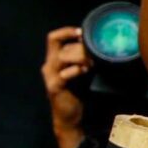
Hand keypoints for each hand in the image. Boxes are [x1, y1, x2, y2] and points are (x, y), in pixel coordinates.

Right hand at [42, 26, 88, 143]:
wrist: (69, 116)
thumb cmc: (76, 92)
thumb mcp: (79, 72)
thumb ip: (83, 59)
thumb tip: (99, 46)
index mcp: (53, 60)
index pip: (53, 38)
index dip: (66, 31)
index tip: (81, 33)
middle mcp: (49, 65)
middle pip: (61, 47)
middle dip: (80, 47)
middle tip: (95, 53)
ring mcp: (50, 76)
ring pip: (62, 57)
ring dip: (79, 57)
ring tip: (92, 62)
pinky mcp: (54, 87)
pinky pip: (64, 74)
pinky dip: (75, 70)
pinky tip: (84, 71)